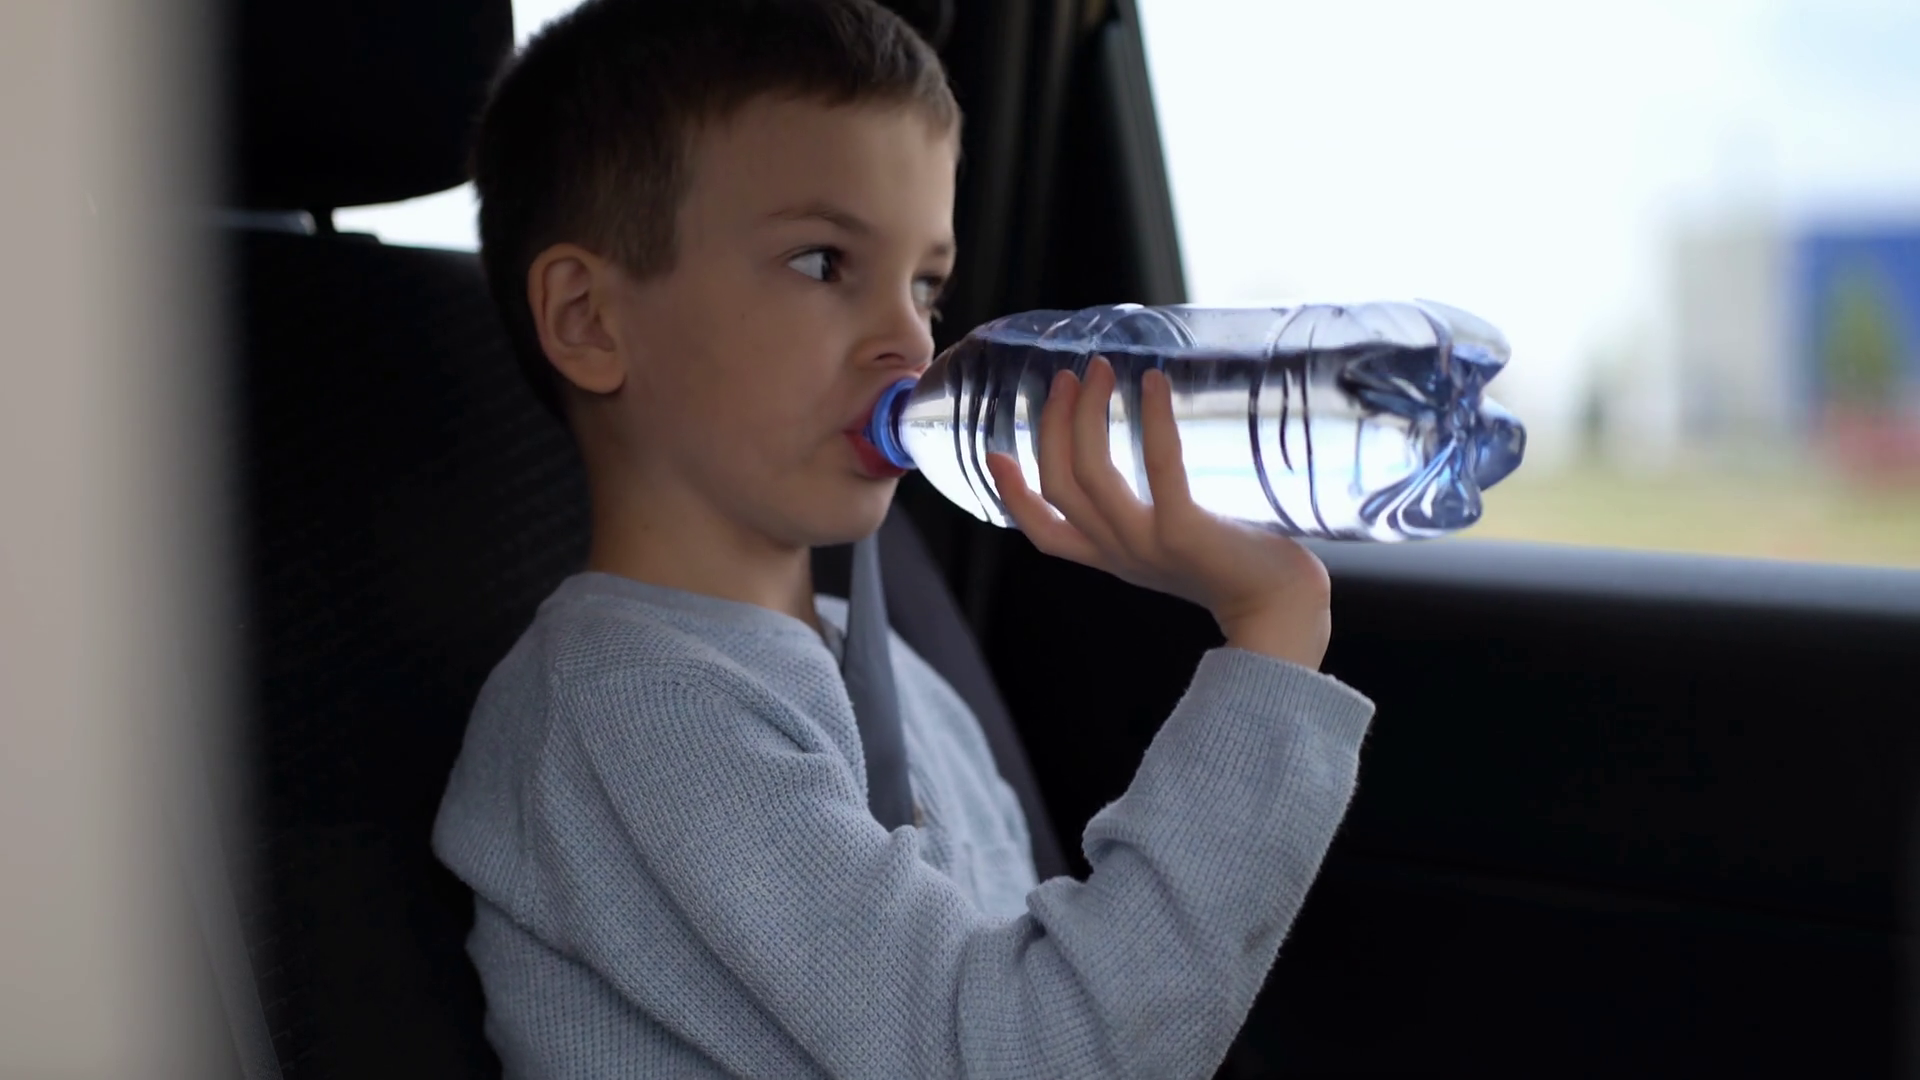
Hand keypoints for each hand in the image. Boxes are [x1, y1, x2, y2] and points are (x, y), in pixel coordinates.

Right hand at [985, 357, 1331, 668]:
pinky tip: (1154, 384)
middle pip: (1060, 485)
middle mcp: (1120, 553)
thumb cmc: (1242, 570)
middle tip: (1071, 376)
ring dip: (1089, 414)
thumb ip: (1157, 513)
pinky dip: (1151, 421)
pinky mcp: (1184, 531)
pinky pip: (1157, 468)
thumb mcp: (1179, 543)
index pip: (1042, 531)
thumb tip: (1158, 451)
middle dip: (1054, 425)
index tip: (995, 451)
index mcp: (1113, 558)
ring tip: (1102, 370)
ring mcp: (1147, 543)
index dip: (1011, 494)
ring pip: (1090, 474)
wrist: (1284, 608)